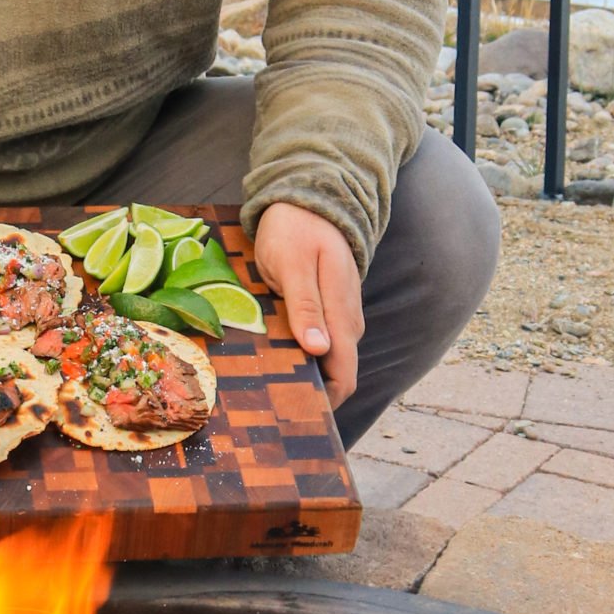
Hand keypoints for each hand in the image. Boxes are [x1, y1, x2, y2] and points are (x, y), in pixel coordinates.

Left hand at [249, 202, 363, 407]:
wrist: (309, 200)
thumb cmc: (296, 230)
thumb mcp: (293, 265)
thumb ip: (306, 306)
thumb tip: (318, 349)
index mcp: (342, 315)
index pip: (344, 375)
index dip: (325, 401)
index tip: (293, 414)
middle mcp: (347, 322)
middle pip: (336, 374)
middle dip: (309, 391)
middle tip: (269, 403)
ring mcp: (339, 317)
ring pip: (327, 360)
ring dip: (302, 373)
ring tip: (265, 384)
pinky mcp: (328, 311)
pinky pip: (319, 343)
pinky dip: (299, 354)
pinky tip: (273, 356)